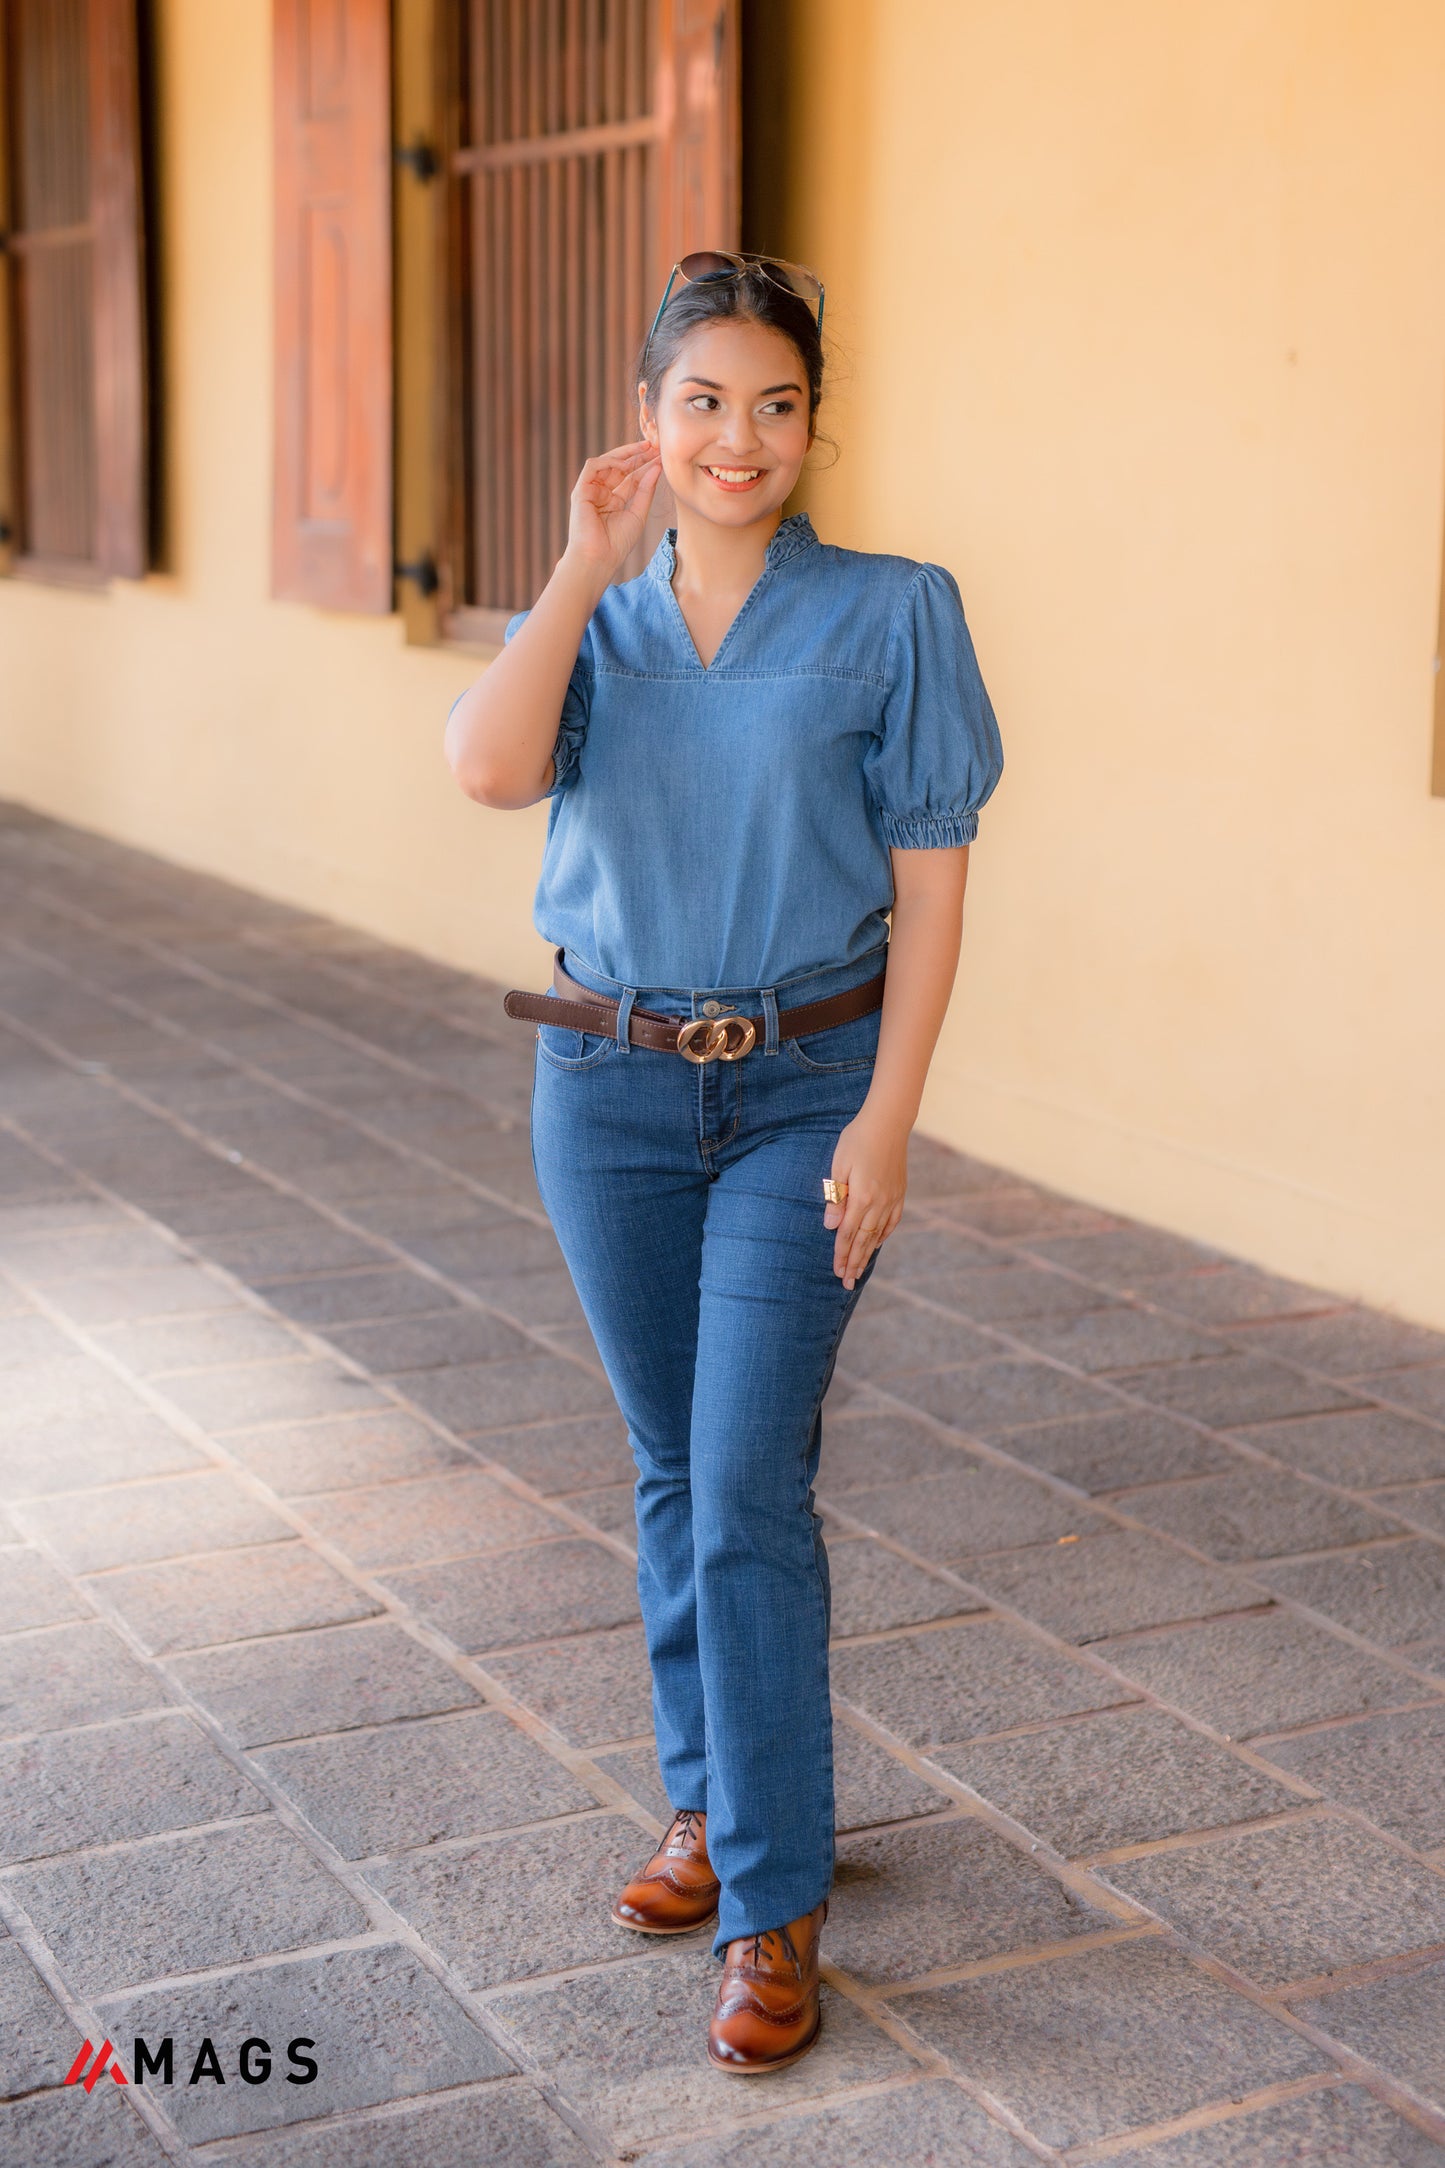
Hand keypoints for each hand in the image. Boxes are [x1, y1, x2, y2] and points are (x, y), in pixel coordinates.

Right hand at [564, 440, 663, 581]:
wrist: (598, 559)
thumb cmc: (617, 544)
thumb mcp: (638, 514)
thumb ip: (645, 491)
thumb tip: (656, 467)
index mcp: (614, 501)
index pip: (631, 477)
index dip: (645, 466)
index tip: (662, 456)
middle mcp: (601, 493)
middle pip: (620, 467)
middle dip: (637, 455)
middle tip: (655, 445)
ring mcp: (590, 491)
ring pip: (607, 463)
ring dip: (626, 454)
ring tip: (645, 449)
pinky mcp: (580, 490)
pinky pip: (593, 466)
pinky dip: (609, 462)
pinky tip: (626, 463)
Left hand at [824, 1108, 908, 1289]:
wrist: (888, 1122)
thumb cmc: (857, 1140)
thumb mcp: (839, 1165)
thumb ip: (836, 1198)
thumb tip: (830, 1226)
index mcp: (862, 1196)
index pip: (847, 1233)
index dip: (840, 1254)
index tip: (836, 1272)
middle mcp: (879, 1202)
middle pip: (863, 1240)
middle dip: (853, 1263)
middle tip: (846, 1283)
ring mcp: (892, 1198)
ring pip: (878, 1234)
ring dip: (867, 1254)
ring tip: (859, 1271)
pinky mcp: (899, 1192)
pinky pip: (892, 1221)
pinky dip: (883, 1235)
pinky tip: (877, 1244)